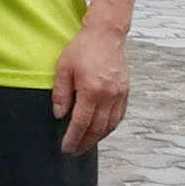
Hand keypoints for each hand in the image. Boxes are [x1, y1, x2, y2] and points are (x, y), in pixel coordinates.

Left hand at [51, 19, 129, 153]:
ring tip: (86, 144)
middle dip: (85, 142)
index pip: (81, 122)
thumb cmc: (82, 48)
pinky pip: (119, 115)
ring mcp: (119, 94)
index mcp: (92, 90)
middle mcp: (108, 95)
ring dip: (98, 138)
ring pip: (110, 124)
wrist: (106, 34)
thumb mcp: (63, 68)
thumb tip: (59, 115)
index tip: (66, 147)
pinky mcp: (125, 91)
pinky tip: (101, 130)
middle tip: (74, 151)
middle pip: (97, 128)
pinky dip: (110, 126)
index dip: (73, 137)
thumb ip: (61, 93)